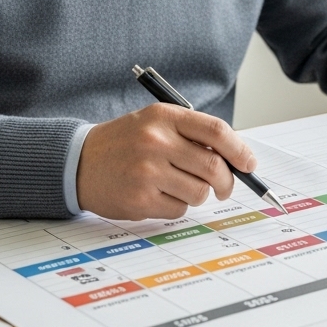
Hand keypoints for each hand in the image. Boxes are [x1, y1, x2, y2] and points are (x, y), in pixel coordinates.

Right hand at [76, 103, 256, 219]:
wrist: (78, 163)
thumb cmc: (125, 143)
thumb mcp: (155, 123)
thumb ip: (192, 135)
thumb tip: (235, 159)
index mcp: (164, 117)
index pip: (216, 131)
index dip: (239, 150)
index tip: (248, 164)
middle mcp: (155, 142)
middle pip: (213, 167)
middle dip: (227, 182)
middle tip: (224, 187)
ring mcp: (147, 172)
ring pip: (199, 192)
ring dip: (198, 194)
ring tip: (178, 186)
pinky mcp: (140, 199)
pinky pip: (179, 209)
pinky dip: (177, 205)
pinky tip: (158, 195)